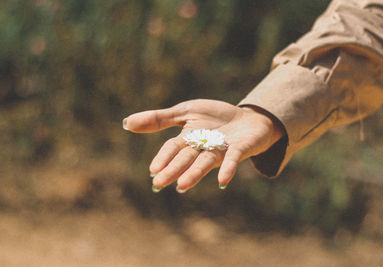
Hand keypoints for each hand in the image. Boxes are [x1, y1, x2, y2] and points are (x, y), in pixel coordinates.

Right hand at [123, 99, 283, 192]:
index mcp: (189, 138)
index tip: (152, 171)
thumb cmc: (215, 117)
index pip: (173, 148)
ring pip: (205, 162)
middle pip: (186, 158)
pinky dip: (227, 169)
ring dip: (194, 174)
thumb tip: (126, 123)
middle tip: (159, 184)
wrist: (248, 118)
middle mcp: (203, 148)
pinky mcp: (240, 149)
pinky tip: (222, 181)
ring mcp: (222, 150)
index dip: (164, 158)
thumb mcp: (186, 112)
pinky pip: (233, 159)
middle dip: (173, 170)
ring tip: (182, 186)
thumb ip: (160, 119)